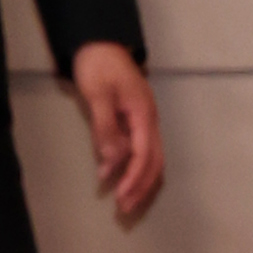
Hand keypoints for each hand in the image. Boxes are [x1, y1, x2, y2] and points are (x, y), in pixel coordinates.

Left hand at [71, 42, 163, 227]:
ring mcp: (144, 120)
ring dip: (140, 180)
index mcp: (143, 114)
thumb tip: (112, 159)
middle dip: (141, 186)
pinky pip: (141, 149)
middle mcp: (149, 119)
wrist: (100, 44)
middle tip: (125, 209)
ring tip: (125, 201)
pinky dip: (133, 167)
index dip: (134, 178)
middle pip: (154, 160)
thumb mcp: (98, 94)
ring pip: (151, 157)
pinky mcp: (136, 120)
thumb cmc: (99, 66)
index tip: (122, 197)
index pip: (144, 154)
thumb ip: (105, 126)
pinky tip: (118, 177)